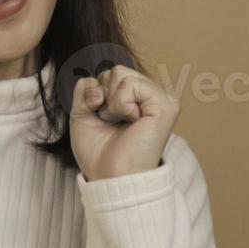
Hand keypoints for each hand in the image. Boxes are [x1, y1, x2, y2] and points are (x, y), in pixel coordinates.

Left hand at [69, 64, 179, 181]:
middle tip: (112, 123)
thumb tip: (98, 80)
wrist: (109, 176)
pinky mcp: (166, 105)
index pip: (109, 75)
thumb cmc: (98, 152)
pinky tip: (131, 122)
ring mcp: (161, 99)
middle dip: (101, 97)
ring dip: (110, 102)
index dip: (95, 96)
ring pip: (119, 73)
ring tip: (121, 123)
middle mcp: (152, 96)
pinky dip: (120, 104)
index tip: (103, 121)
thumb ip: (86, 88)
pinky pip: (130, 84)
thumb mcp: (82, 113)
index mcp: (137, 98)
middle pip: (114, 71)